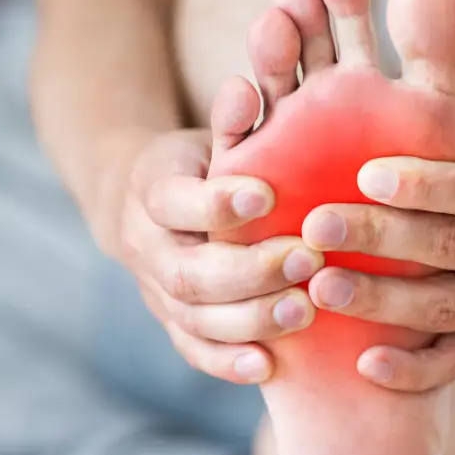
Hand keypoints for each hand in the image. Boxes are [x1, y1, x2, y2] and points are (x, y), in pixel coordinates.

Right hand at [116, 128, 323, 383]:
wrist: (151, 204)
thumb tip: (246, 88)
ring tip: (304, 309)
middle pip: (189, 271)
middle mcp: (147, 245)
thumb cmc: (205, 163)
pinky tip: (266, 367)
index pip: (177, 200)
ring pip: (194, 316)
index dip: (218, 203)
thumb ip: (235, 122)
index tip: (268, 195)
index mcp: (151, 188)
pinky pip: (192, 350)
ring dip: (249, 318)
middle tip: (307, 258)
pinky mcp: (172, 322)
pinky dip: (226, 362)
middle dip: (249, 270)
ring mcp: (155, 291)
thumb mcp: (214, 134)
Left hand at [301, 129, 454, 391]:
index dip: (425, 183)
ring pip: (442, 309)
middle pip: (450, 248)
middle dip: (382, 240)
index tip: (366, 174)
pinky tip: (364, 367)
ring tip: (319, 291)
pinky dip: (411, 372)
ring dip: (380, 302)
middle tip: (316, 230)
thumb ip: (438, 77)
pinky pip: (451, 366)